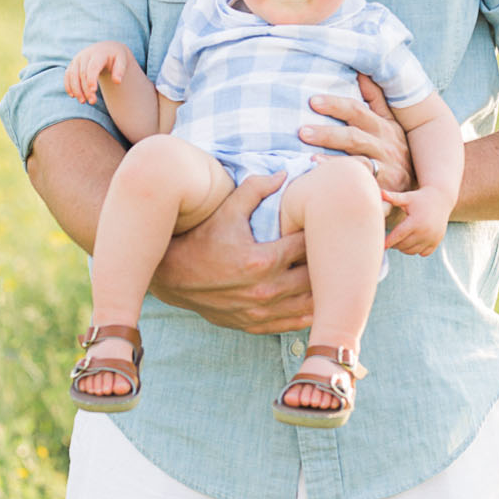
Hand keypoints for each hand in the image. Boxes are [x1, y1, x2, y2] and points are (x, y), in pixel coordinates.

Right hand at [65, 42, 136, 105]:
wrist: (106, 49)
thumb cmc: (115, 57)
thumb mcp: (122, 61)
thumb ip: (120, 70)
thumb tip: (117, 81)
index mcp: (98, 53)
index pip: (93, 67)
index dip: (92, 79)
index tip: (94, 91)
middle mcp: (85, 54)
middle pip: (83, 73)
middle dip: (86, 89)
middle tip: (92, 102)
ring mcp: (77, 59)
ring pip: (72, 75)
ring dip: (76, 89)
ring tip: (83, 102)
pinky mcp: (72, 64)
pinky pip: (67, 75)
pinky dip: (68, 85)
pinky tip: (73, 96)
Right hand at [150, 171, 312, 333]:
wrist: (172, 275)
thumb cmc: (201, 238)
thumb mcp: (226, 210)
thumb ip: (255, 189)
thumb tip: (285, 174)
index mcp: (262, 260)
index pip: (306, 245)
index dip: (316, 233)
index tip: (317, 225)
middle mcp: (265, 290)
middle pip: (314, 277)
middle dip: (322, 261)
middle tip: (326, 248)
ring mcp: (261, 311)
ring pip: (309, 304)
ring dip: (319, 289)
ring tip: (324, 273)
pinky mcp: (255, 324)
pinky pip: (294, 323)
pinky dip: (307, 311)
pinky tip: (311, 297)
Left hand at [300, 74, 414, 193]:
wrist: (419, 186)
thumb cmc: (394, 149)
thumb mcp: (390, 123)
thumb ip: (375, 99)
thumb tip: (361, 72)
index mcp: (384, 126)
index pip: (357, 111)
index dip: (335, 105)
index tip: (312, 101)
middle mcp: (385, 145)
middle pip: (354, 136)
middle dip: (328, 134)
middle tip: (302, 131)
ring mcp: (386, 168)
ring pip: (358, 161)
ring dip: (332, 159)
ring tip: (309, 157)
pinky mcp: (384, 187)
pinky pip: (362, 182)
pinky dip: (344, 179)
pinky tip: (323, 178)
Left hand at [382, 186, 450, 255]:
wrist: (441, 199)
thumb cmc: (419, 198)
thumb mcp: (407, 197)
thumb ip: (393, 197)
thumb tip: (380, 192)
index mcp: (415, 222)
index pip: (398, 236)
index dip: (388, 242)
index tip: (381, 245)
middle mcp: (425, 232)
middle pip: (404, 245)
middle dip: (395, 245)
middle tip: (390, 241)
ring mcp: (432, 238)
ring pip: (413, 251)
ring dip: (404, 249)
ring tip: (399, 241)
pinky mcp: (437, 241)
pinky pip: (423, 253)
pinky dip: (416, 251)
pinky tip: (412, 243)